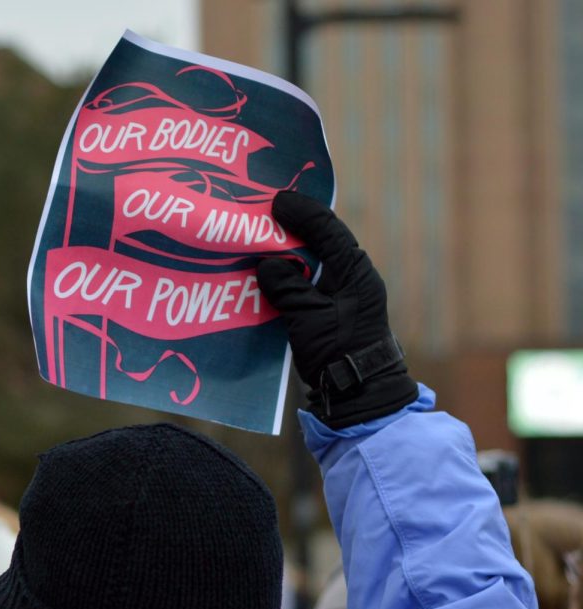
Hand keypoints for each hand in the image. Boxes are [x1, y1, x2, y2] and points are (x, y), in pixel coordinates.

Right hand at [256, 191, 417, 427]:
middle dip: (293, 228)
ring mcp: (344, 296)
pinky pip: (309, 284)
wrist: (361, 394)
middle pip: (321, 242)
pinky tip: (267, 276)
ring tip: (260, 242)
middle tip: (264, 215)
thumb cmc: (339, 354)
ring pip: (314, 263)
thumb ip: (287, 288)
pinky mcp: (333, 313)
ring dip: (289, 253)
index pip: (327, 229)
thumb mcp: (309, 319)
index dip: (301, 211)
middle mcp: (353, 277)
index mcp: (355, 271)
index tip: (274, 200)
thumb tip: (266, 264)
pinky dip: (290, 277)